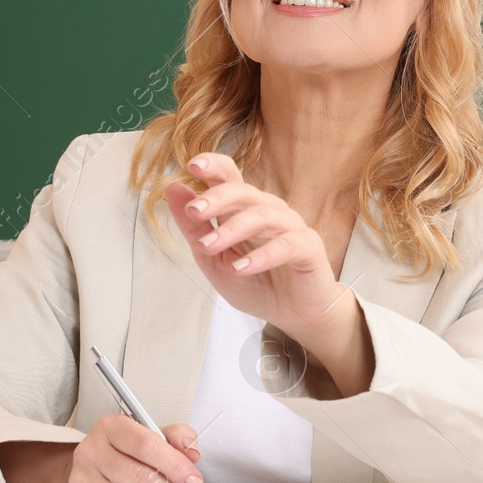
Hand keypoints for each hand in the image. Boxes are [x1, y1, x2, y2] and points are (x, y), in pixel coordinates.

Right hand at [63, 414, 204, 482]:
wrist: (86, 469)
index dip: (176, 465)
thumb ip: (175, 436)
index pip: (146, 445)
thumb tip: (191, 453)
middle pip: (143, 478)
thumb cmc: (121, 451)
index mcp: (109, 428)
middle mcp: (92, 454)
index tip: (194, 478)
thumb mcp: (147, 433)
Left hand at [164, 151, 350, 337]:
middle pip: (243, 192)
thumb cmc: (254, 284)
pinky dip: (261, 256)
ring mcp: (291, 227)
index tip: (192, 166)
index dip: (213, 166)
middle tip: (194, 212)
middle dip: (216, 198)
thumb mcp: (212, 260)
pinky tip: (240, 268)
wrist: (291, 316)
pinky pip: (286, 245)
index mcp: (244, 208)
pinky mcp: (308, 248)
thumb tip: (173, 190)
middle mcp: (268, 210)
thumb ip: (193, 227)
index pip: (230, 176)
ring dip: (231, 230)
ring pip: (262, 216)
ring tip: (208, 247)